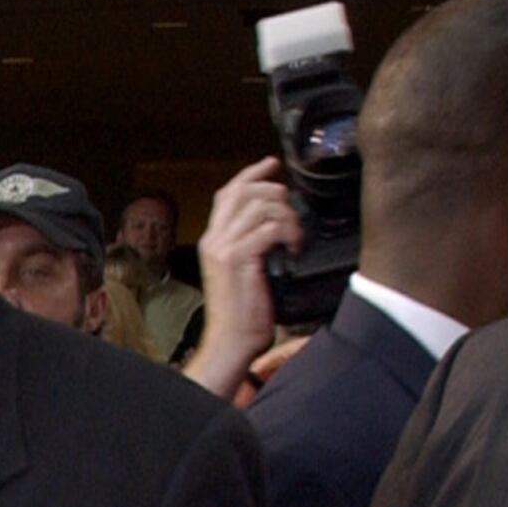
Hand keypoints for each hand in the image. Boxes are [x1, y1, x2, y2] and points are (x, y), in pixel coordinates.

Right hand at [184, 159, 301, 402]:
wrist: (231, 342)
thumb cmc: (241, 315)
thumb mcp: (244, 272)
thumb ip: (252, 245)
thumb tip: (276, 224)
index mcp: (213, 241)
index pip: (229, 192)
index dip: (253, 174)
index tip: (273, 164)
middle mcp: (214, 240)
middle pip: (245, 191)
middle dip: (276, 193)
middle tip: (292, 212)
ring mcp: (224, 248)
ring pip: (260, 206)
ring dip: (287, 216)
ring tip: (294, 237)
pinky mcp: (238, 259)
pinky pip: (269, 228)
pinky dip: (288, 234)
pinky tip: (293, 249)